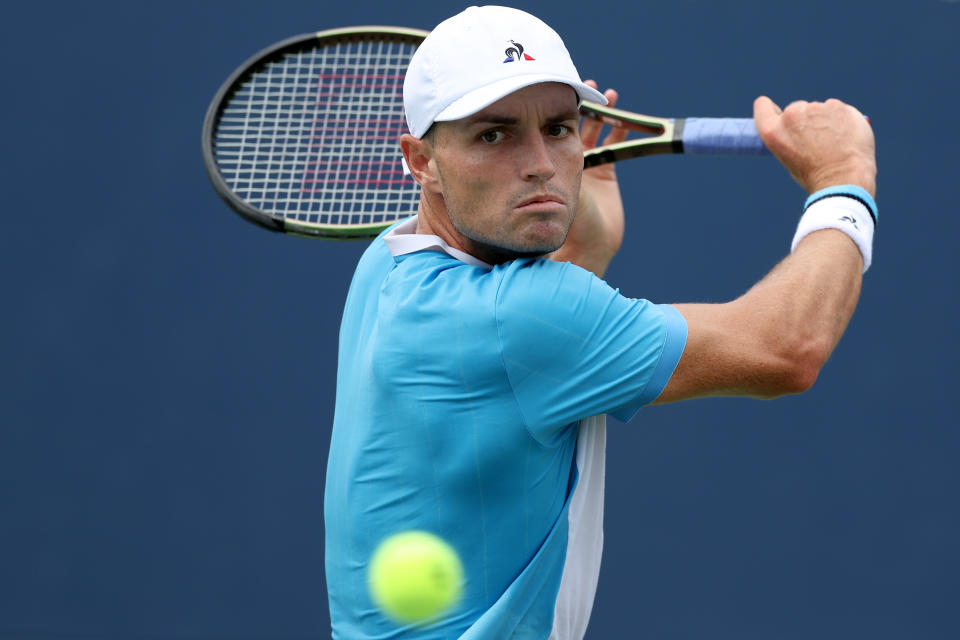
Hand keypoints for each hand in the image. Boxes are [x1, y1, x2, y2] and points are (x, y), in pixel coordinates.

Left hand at [549, 81, 628, 276]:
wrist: (583, 247)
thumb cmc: (557, 223)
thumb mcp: (545, 191)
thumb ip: (541, 171)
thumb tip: (529, 152)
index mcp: (544, 161)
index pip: (546, 127)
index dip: (552, 108)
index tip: (556, 87)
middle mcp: (561, 161)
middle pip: (570, 124)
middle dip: (579, 104)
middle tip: (584, 84)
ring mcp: (585, 167)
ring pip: (592, 130)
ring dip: (599, 112)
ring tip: (604, 93)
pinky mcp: (606, 174)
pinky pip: (613, 144)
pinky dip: (617, 128)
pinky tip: (619, 112)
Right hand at [754, 96, 876, 196]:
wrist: (842, 178)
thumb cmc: (814, 176)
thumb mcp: (788, 159)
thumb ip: (789, 138)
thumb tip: (800, 129)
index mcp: (773, 131)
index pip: (762, 106)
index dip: (770, 109)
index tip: (778, 113)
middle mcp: (791, 116)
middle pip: (796, 108)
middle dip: (804, 119)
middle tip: (816, 140)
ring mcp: (815, 108)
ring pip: (819, 109)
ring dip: (824, 119)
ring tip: (834, 142)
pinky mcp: (837, 106)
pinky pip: (838, 109)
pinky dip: (842, 119)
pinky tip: (846, 136)